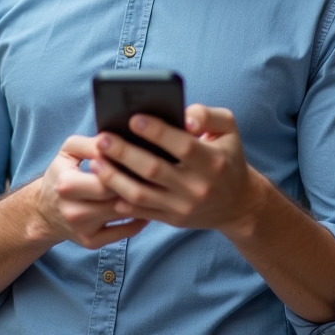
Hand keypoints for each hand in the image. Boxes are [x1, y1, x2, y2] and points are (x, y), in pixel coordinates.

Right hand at [30, 135, 148, 249]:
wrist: (44, 211)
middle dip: (136, 185)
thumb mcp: (68, 152)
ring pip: (124, 214)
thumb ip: (90, 144)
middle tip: (154, 173)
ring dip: (143, 200)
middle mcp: (74, 211)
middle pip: (117, 198)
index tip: (141, 157)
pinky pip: (126, 233)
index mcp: (66, 185)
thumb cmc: (61, 175)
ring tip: (154, 185)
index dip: (126, 168)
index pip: (105, 179)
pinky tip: (148, 205)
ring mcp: (84, 230)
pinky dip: (141, 219)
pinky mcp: (92, 243)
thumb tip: (116, 142)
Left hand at [90, 104, 262, 237]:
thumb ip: (207, 114)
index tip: (133, 118)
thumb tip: (183, 116)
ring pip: (141, 194)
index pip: (182, 146)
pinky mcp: (172, 219)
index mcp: (213, 161)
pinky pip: (141, 211)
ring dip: (114, 178)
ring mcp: (183, 206)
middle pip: (154, 170)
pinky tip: (104, 181)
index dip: (157, 132)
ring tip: (96, 160)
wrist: (238, 204)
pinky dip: (120, 198)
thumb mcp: (228, 130)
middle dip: (124, 153)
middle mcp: (198, 187)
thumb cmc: (228, 157)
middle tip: (102, 138)